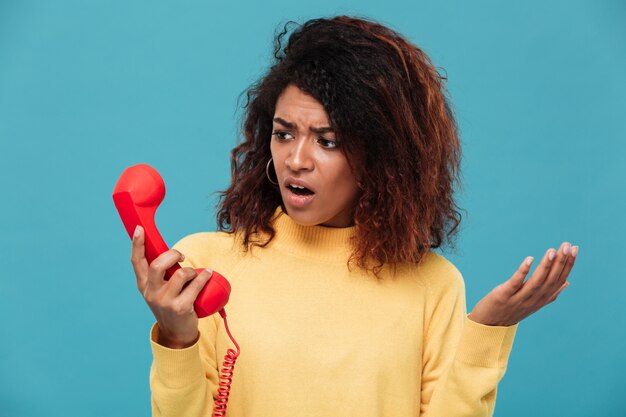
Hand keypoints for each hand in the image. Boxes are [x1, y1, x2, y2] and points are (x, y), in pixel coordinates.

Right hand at [130, 225, 212, 347]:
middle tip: (181, 256)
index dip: (137, 244)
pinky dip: (203, 277)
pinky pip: (195, 285)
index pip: (137, 261)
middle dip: (172, 254)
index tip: (139, 229)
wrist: (176, 333)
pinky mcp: (180, 308)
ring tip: (194, 274)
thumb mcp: (159, 290)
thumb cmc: (170, 305)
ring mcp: (165, 301)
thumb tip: (172, 253)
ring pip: (180, 274)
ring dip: (191, 270)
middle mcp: (151, 292)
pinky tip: (208, 274)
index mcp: (143, 285)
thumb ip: (161, 274)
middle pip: (158, 264)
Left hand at [468, 241, 577, 326]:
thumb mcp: (533, 303)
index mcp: (542, 299)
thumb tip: (567, 283)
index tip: (575, 248)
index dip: (568, 265)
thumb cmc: (512, 311)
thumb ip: (550, 293)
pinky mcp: (503, 296)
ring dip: (545, 266)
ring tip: (552, 251)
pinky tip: (529, 259)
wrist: (488, 326)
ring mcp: (519, 299)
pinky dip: (523, 272)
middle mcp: (533, 300)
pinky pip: (515, 283)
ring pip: (536, 282)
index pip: (559, 280)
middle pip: (550, 280)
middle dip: (560, 262)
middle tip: (567, 245)